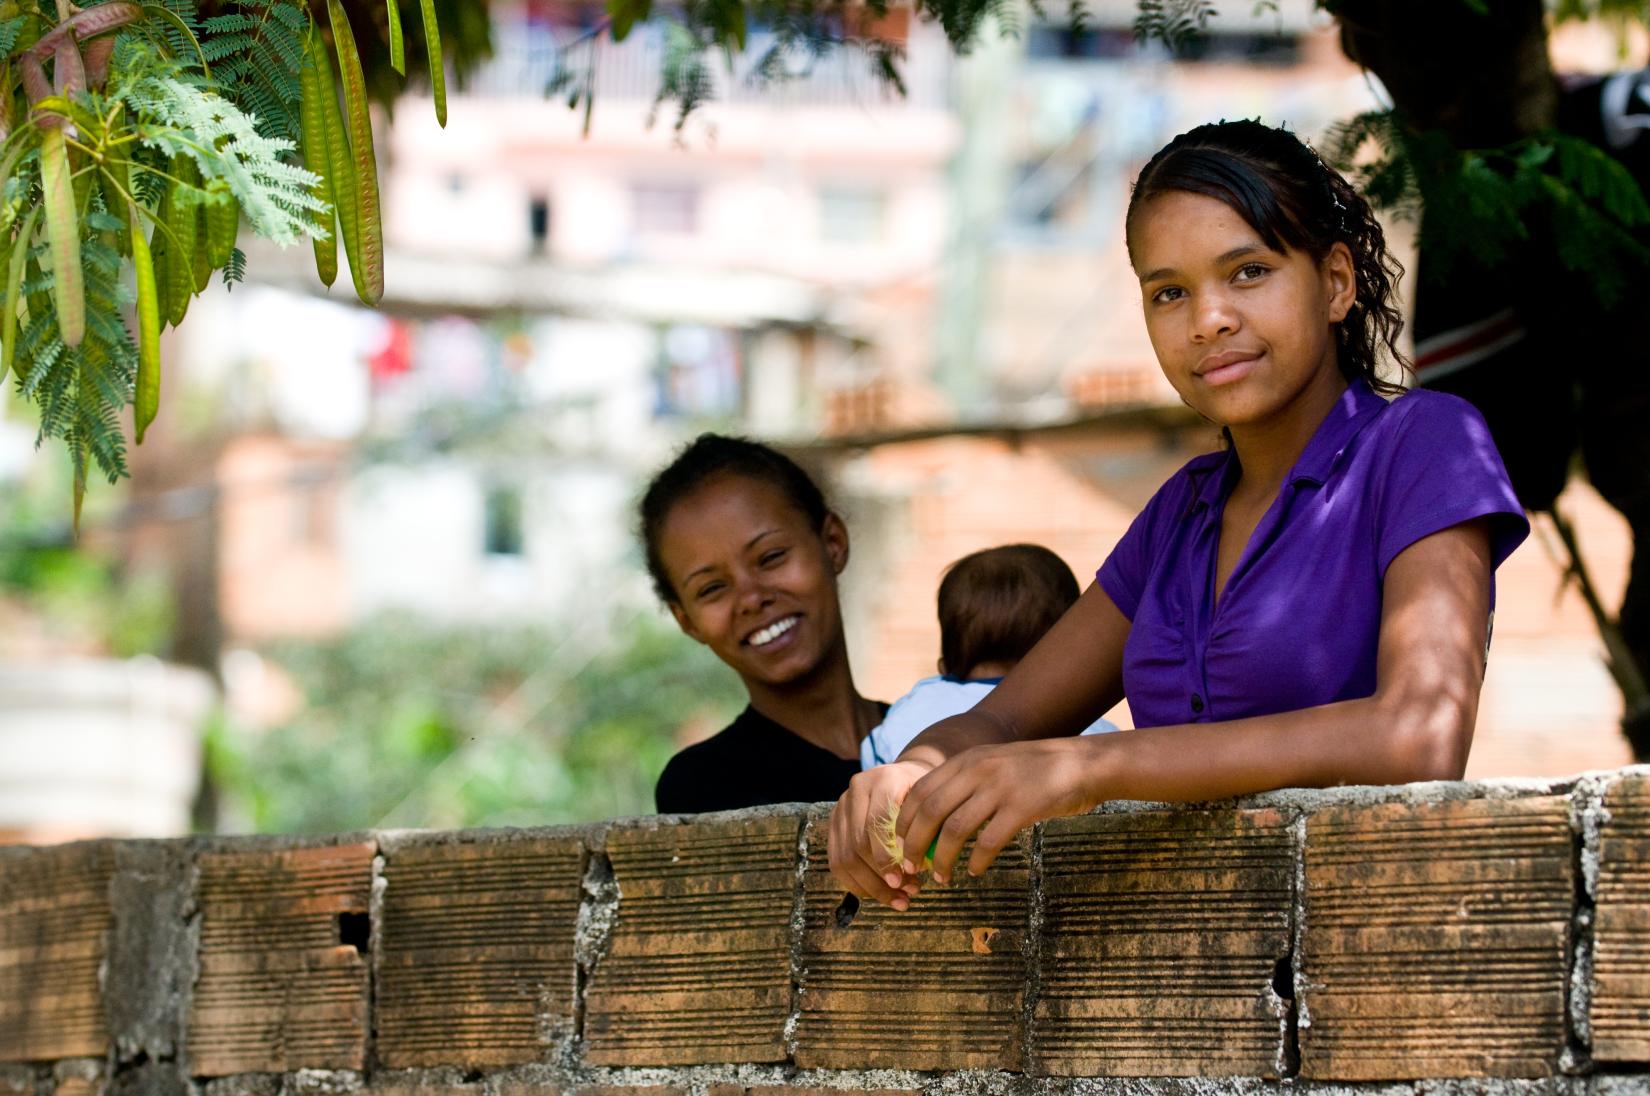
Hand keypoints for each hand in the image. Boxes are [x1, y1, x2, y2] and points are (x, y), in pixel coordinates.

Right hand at [827, 759, 932, 909]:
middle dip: (881, 877)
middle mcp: (857, 790)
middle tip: (906, 896)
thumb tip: (920, 868)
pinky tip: (877, 894)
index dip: (888, 856)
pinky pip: (837, 862)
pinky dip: (857, 884)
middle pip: (859, 843)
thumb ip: (926, 829)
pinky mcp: (833, 824)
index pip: (876, 822)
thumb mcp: (931, 803)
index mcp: (883, 780)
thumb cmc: (922, 795)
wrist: (903, 777)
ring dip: (871, 886)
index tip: (904, 881)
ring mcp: (841, 807)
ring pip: (845, 857)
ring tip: (897, 900)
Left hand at [895, 736, 1109, 883]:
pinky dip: (977, 861)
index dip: (905, 821)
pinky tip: (976, 871)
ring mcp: (999, 788)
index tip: (900, 844)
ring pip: (954, 830)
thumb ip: (965, 785)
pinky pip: (989, 841)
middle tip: (911, 867)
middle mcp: (978, 770)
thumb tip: (933, 824)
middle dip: (914, 844)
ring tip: (942, 877)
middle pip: (930, 812)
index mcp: (966, 760)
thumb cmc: (1035, 771)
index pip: (920, 791)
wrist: (1081, 764)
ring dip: (942, 859)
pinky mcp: (1022, 807)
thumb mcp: (993, 765)